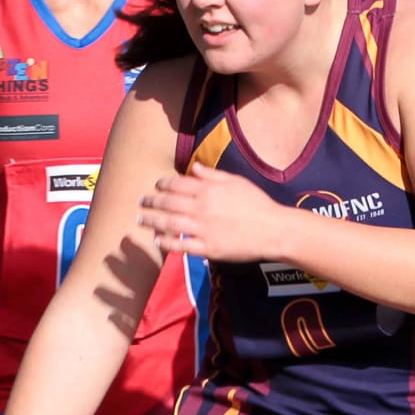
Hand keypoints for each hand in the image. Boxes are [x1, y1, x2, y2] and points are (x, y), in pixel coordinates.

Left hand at [138, 162, 289, 262]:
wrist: (274, 230)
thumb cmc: (257, 203)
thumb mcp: (236, 182)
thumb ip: (213, 175)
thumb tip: (195, 166)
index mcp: (210, 190)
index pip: (177, 184)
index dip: (162, 184)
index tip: (155, 186)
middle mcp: (203, 208)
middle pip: (169, 203)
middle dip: (151, 202)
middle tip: (141, 202)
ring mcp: (204, 229)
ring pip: (170, 224)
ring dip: (152, 221)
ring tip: (140, 220)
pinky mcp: (208, 248)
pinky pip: (182, 246)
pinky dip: (167, 242)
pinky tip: (157, 239)